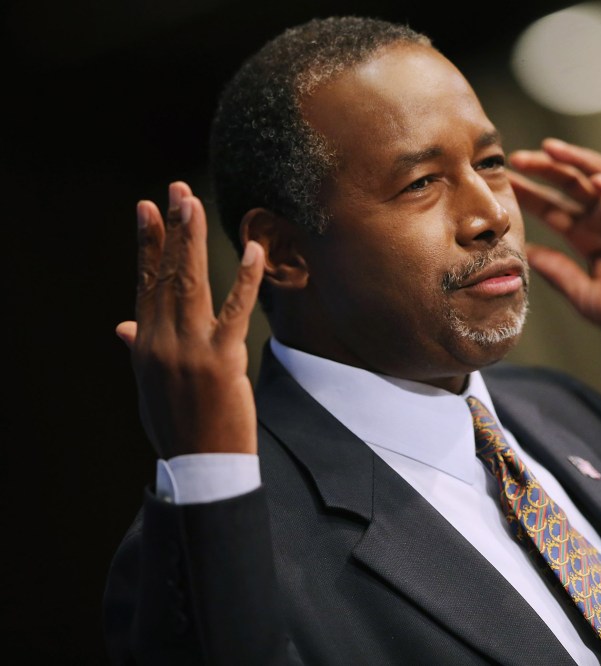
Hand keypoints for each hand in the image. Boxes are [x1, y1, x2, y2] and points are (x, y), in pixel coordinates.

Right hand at [116, 182, 263, 457]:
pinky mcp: (222, 360)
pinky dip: (245, 279)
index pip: (145, 282)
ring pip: (190, 283)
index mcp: (146, 344)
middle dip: (171, 229)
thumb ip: (139, 350)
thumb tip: (122, 326)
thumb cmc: (178, 427)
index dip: (147, 244)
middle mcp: (162, 341)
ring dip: (192, 240)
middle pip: (166, 274)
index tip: (145, 209)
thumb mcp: (149, 386)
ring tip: (194, 202)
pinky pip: (235, 311)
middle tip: (176, 189)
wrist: (200, 467)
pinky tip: (254, 250)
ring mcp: (190, 349)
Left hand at [508, 138, 600, 361]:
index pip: (551, 207)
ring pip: (600, 175)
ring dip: (576, 161)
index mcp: (587, 237)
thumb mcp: (584, 294)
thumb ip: (557, 271)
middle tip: (516, 158)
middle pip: (570, 184)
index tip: (502, 184)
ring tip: (550, 149)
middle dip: (544, 168)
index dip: (528, 194)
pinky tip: (597, 180)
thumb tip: (524, 252)